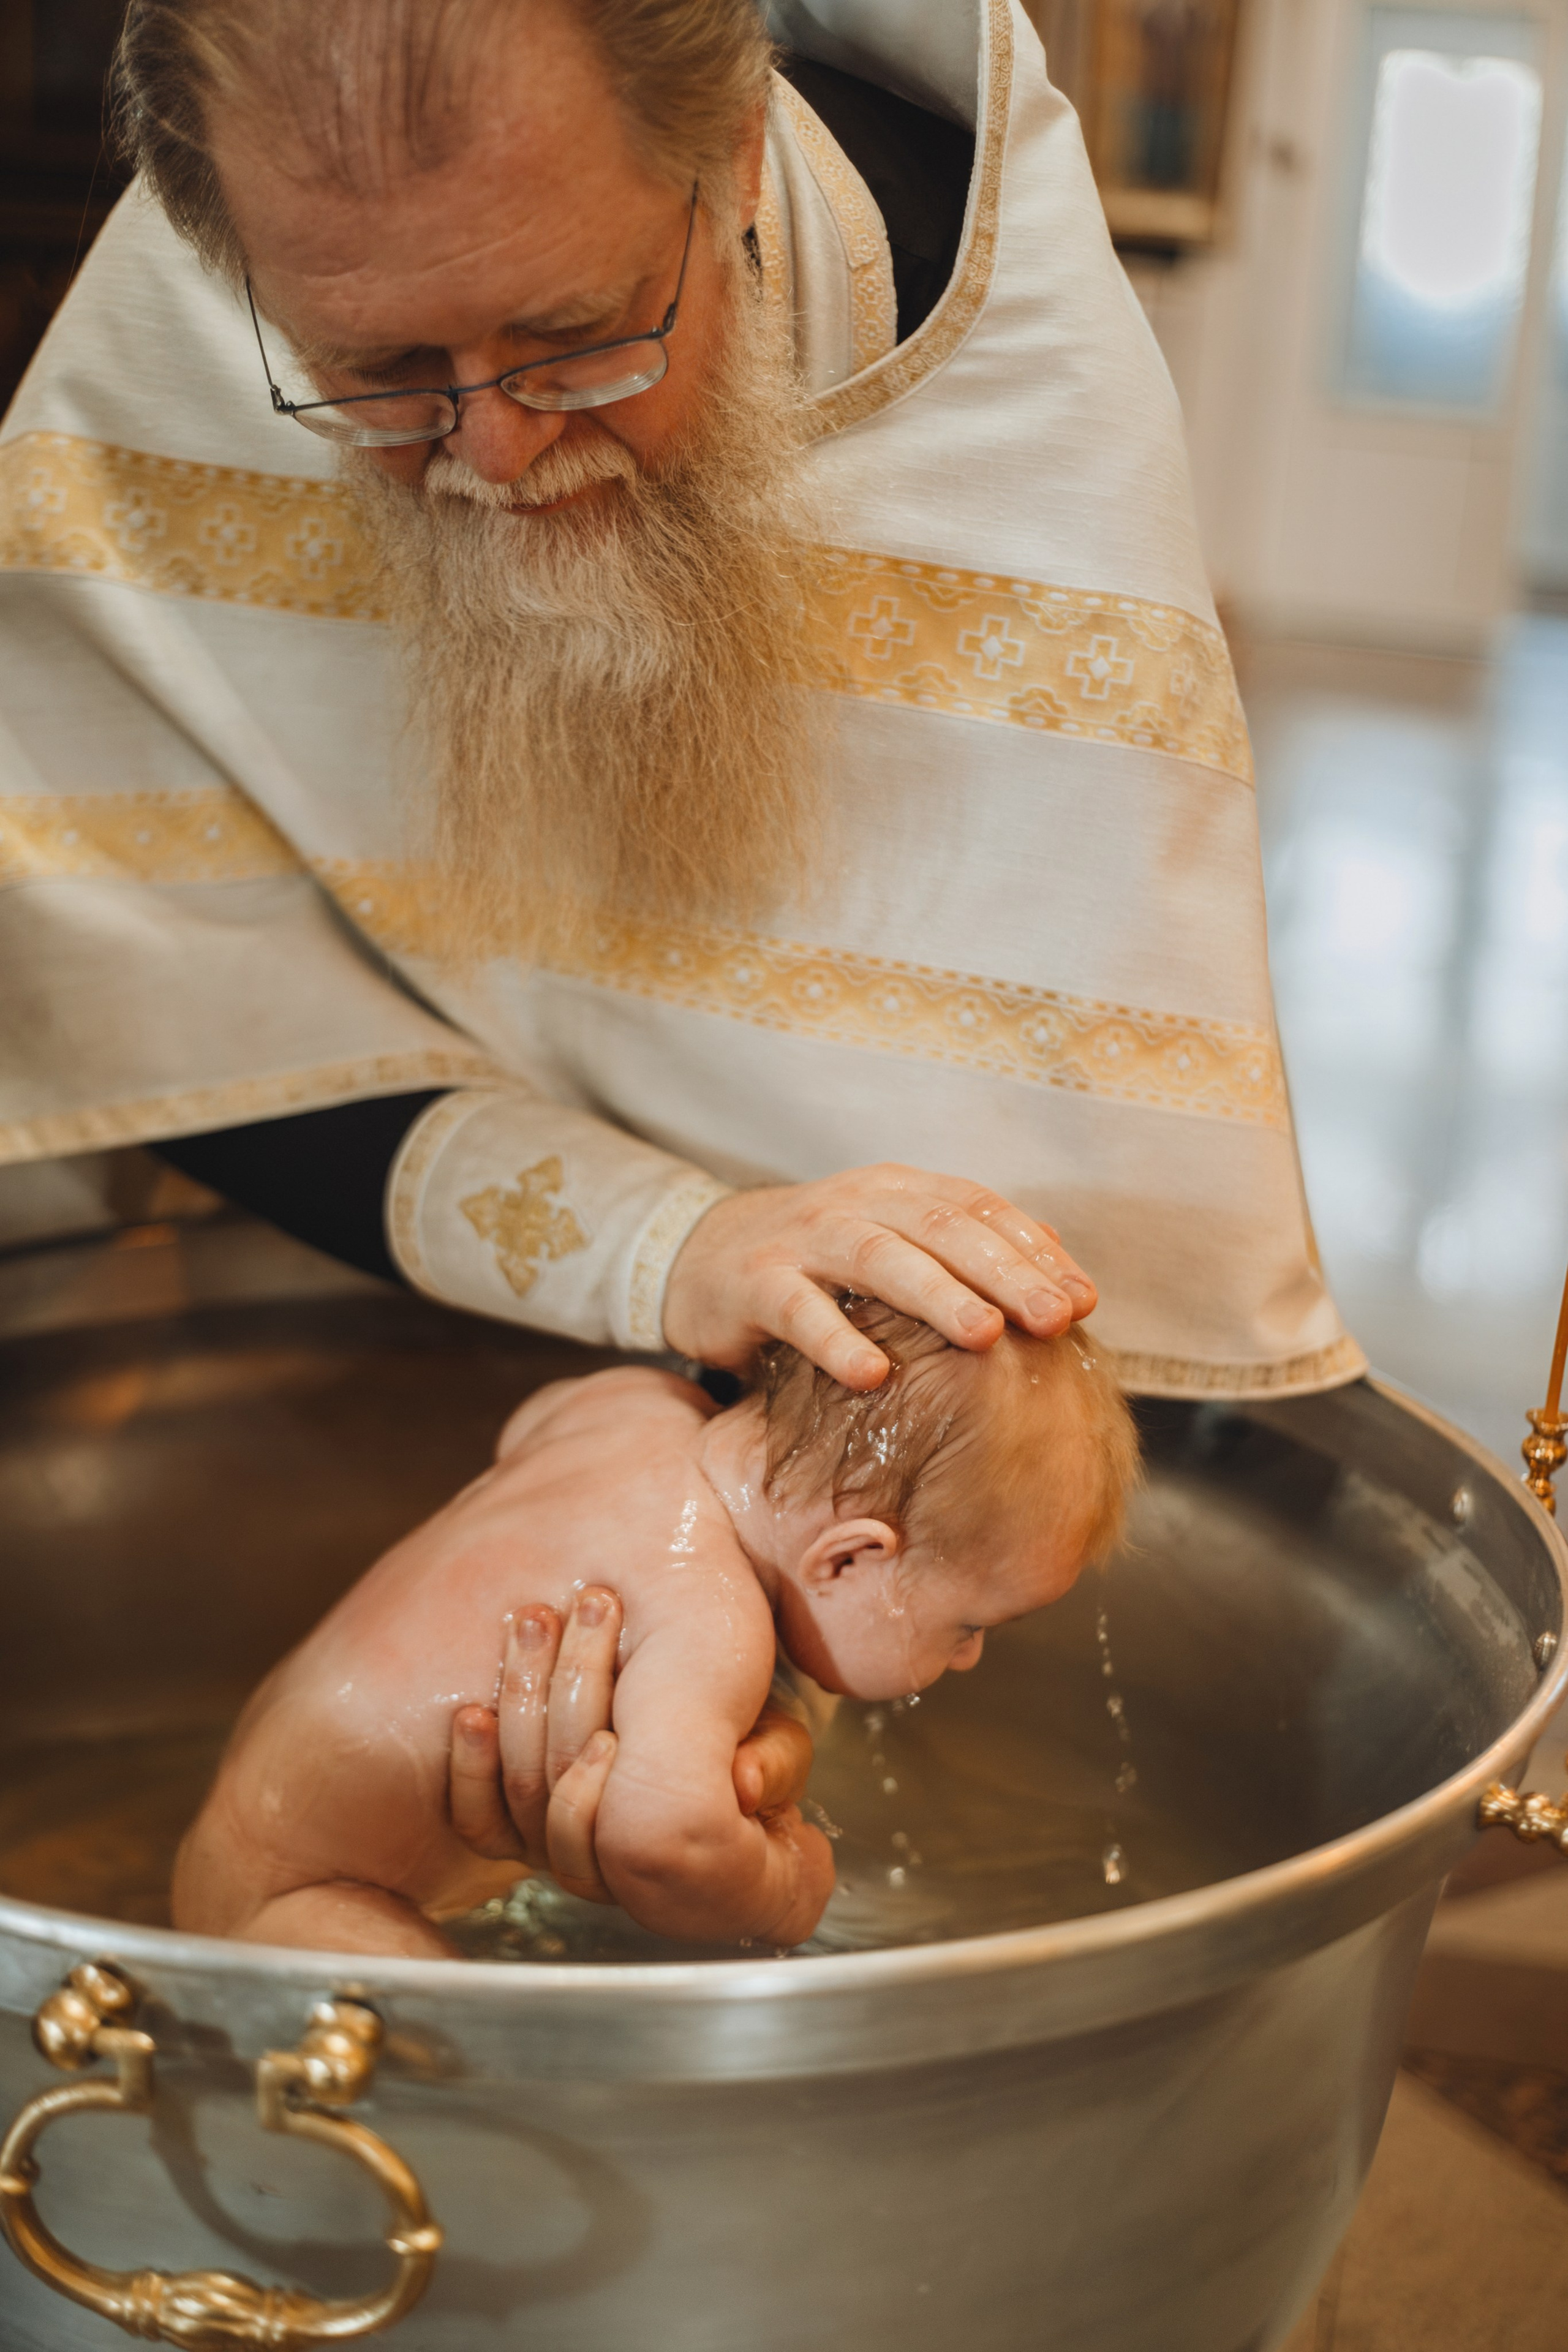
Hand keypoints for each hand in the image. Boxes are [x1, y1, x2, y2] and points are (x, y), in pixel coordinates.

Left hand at [449, 1587, 815, 1901]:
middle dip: (573, 1686)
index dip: (611, 1773)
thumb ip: (771, 1760)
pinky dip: (472, 1766)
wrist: (693, 1702)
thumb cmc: (736, 1719)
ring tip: (535, 1617)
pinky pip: (478, 1822)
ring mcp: (555, 1846)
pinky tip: (473, 1713)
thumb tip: (742, 1783)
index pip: (622, 1833)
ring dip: (524, 1695)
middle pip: (563, 1799)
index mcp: (672, 1842)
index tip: (636, 1684)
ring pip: (521, 1796)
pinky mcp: (508, 1828)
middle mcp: (609, 1859)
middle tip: (591, 1603)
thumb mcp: (772, 1735)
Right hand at [662, 1163, 1096, 1388]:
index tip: (1084, 1300)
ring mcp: (802, 1238)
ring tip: (985, 1335)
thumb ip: (962, 1255)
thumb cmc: (818, 1264)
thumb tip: (1058, 1274)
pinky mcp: (753, 1280)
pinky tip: (872, 1375)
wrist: (700, 1256)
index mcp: (898, 1190)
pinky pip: (798, 1309)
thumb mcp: (892, 1246)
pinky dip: (836, 1339)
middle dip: (1004, 1272)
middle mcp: (855, 1202)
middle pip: (941, 1227)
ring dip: (935, 1294)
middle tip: (1054, 1319)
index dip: (1033, 1250)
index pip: (978, 1208)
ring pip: (878, 1256)